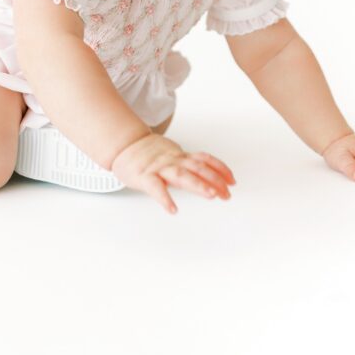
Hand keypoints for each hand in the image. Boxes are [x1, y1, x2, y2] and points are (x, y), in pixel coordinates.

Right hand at [110, 132, 235, 214]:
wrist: (122, 145)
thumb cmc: (145, 154)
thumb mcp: (169, 154)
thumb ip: (185, 164)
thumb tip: (206, 175)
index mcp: (178, 156)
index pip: (204, 159)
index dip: (220, 169)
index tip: (232, 181)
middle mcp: (172, 161)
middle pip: (197, 168)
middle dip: (215, 180)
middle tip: (227, 194)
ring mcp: (159, 168)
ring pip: (181, 174)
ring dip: (198, 184)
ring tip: (211, 195)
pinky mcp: (145, 177)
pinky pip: (156, 188)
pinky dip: (165, 199)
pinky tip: (173, 209)